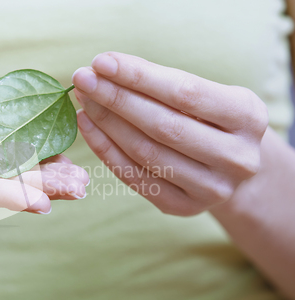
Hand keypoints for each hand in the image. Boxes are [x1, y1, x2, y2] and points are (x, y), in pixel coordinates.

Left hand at [72, 52, 267, 215]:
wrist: (230, 166)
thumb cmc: (210, 119)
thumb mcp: (205, 94)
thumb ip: (162, 83)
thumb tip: (104, 69)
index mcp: (247, 116)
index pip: (184, 92)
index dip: (138, 77)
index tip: (101, 62)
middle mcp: (236, 157)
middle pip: (163, 125)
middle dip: (116, 99)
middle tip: (83, 79)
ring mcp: (212, 188)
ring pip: (146, 153)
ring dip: (106, 123)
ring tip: (84, 100)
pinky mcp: (184, 207)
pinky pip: (135, 178)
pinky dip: (106, 150)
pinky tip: (88, 127)